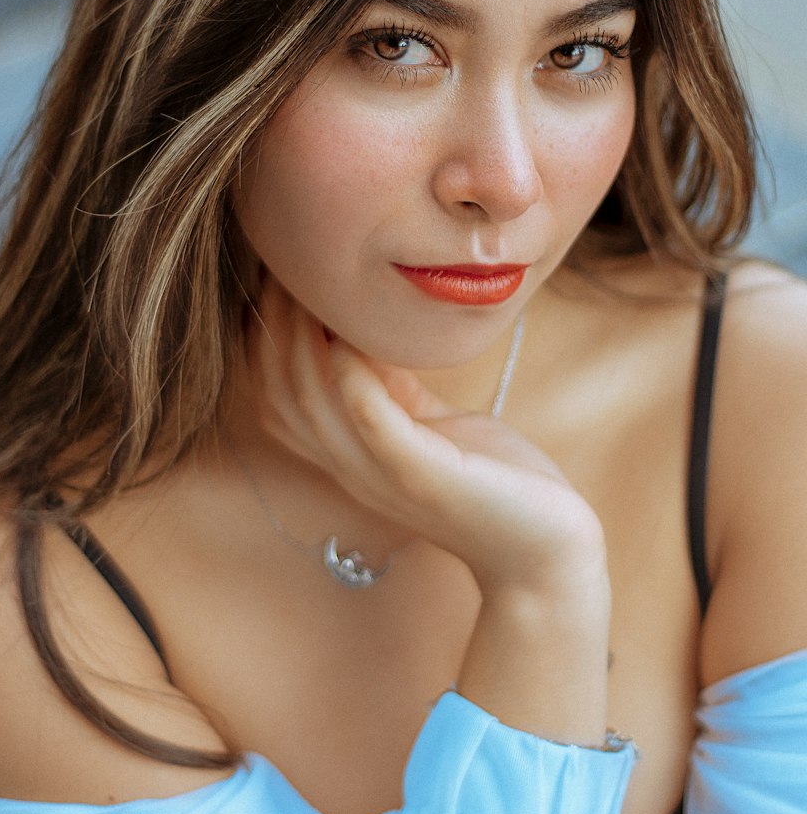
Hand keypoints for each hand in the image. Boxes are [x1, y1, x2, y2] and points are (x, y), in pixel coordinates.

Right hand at [244, 275, 606, 599]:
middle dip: (275, 325)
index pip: (277, 393)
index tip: (281, 274)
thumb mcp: (430, 419)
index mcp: (349, 454)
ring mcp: (382, 476)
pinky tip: (349, 338)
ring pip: (312, 403)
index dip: (266, 334)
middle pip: (282, 392)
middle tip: (286, 265)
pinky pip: (370, 420)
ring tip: (307, 288)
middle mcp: (351, 468)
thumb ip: (390, 383)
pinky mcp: (423, 476)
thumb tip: (361, 324)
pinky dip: (352, 377)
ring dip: (302, 341)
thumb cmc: (493, 477)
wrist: (547, 548)